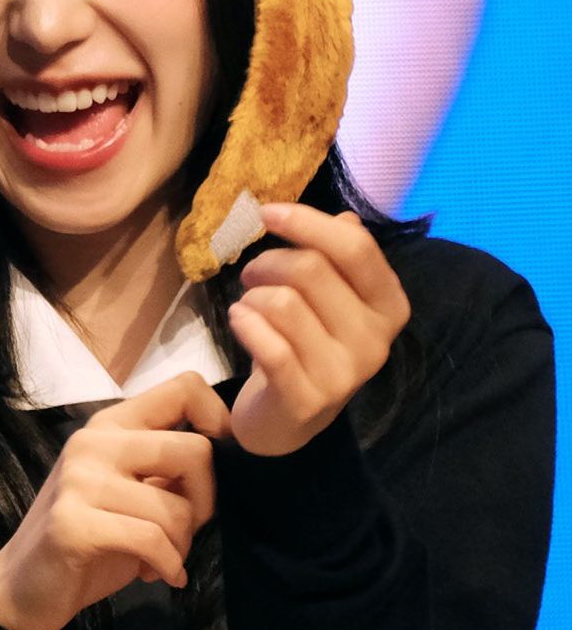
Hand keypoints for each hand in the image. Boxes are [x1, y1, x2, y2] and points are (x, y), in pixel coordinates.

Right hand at [0, 372, 229, 629]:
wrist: (22, 587)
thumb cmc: (89, 536)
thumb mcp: (131, 490)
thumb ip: (166, 467)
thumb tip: (227, 458)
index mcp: (112, 423)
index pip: (185, 387)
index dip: (218, 422)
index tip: (215, 468)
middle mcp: (95, 440)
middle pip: (195, 450)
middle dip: (206, 501)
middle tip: (187, 529)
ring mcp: (81, 479)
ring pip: (177, 506)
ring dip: (183, 545)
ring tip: (164, 558)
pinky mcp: (74, 523)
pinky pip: (152, 540)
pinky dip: (168, 566)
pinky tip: (159, 576)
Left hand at [228, 204, 410, 456]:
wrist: (288, 417)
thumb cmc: (308, 340)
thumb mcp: (329, 295)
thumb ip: (339, 255)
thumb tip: (346, 217)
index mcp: (389, 305)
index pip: (355, 248)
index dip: (306, 222)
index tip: (266, 212)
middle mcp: (376, 341)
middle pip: (311, 269)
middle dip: (268, 262)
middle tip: (251, 273)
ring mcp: (344, 375)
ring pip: (283, 303)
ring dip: (253, 296)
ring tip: (250, 306)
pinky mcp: (307, 399)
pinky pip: (269, 344)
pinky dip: (245, 322)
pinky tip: (239, 320)